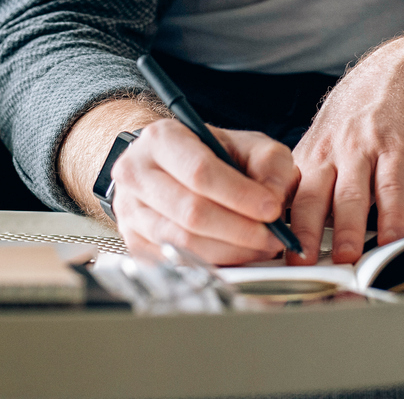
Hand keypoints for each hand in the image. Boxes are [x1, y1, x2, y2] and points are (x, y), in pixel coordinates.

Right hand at [109, 118, 299, 264]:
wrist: (172, 167)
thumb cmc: (212, 155)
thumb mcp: (247, 144)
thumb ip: (269, 163)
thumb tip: (273, 197)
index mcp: (161, 139)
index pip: (200, 172)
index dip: (239, 195)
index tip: (272, 209)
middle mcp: (136, 174)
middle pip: (191, 213)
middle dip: (240, 230)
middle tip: (273, 237)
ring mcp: (130, 212)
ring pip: (184, 244)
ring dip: (230, 251)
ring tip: (261, 247)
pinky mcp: (134, 243)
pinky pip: (176, 264)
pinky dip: (213, 265)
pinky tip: (237, 256)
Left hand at [289, 40, 403, 263]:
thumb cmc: (365, 112)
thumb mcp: (329, 138)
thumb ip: (316, 179)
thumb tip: (300, 228)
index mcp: (311, 156)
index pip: (287, 198)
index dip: (279, 229)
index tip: (274, 258)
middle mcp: (332, 152)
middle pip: (311, 198)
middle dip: (304, 235)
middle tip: (301, 267)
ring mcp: (364, 149)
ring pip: (351, 195)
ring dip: (347, 231)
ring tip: (346, 259)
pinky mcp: (397, 148)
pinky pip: (393, 186)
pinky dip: (392, 215)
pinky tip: (391, 237)